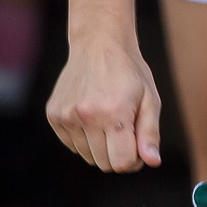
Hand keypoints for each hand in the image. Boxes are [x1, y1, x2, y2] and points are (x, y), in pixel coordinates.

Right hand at [46, 34, 161, 171]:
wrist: (98, 43)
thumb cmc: (129, 72)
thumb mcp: (150, 99)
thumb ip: (150, 133)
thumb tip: (152, 162)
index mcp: (114, 113)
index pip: (121, 163)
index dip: (133, 160)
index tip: (138, 144)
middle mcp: (87, 116)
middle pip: (104, 163)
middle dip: (118, 153)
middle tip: (125, 129)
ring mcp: (66, 116)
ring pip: (87, 156)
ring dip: (100, 146)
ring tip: (108, 117)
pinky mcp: (54, 115)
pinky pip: (72, 145)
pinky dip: (84, 137)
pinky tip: (92, 114)